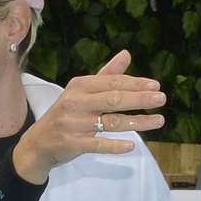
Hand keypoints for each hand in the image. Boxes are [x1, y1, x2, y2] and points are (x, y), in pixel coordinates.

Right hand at [13, 50, 165, 183]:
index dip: (135, 84)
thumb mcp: (82, 92)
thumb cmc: (66, 114)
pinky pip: (97, 144)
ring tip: (159, 121)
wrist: (38, 143)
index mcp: (79, 86)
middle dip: (139, 98)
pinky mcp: (72, 143)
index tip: (156, 86)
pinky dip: (114, 146)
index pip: (112, 82)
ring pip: (110, 122)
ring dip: (137, 122)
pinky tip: (131, 145)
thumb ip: (106, 74)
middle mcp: (75, 102)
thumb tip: (127, 54)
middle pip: (113, 99)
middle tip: (161, 99)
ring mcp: (73, 124)